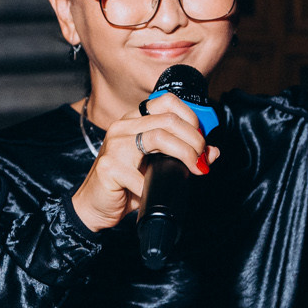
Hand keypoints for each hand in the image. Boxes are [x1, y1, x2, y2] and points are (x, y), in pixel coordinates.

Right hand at [70, 93, 219, 231]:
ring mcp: (114, 145)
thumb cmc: (125, 185)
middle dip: (195, 139)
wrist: (94, 207)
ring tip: (193, 168)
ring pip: (160, 136)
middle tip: (201, 160)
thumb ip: (182, 155)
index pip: (167, 101)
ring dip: (185, 153)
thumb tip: (213, 152)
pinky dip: (156, 185)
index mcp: (134, 120)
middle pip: (169, 119)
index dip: (191, 117)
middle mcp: (123, 126)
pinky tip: (156, 191)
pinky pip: (143, 174)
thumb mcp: (157, 166)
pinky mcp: (109, 167)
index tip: (201, 140)